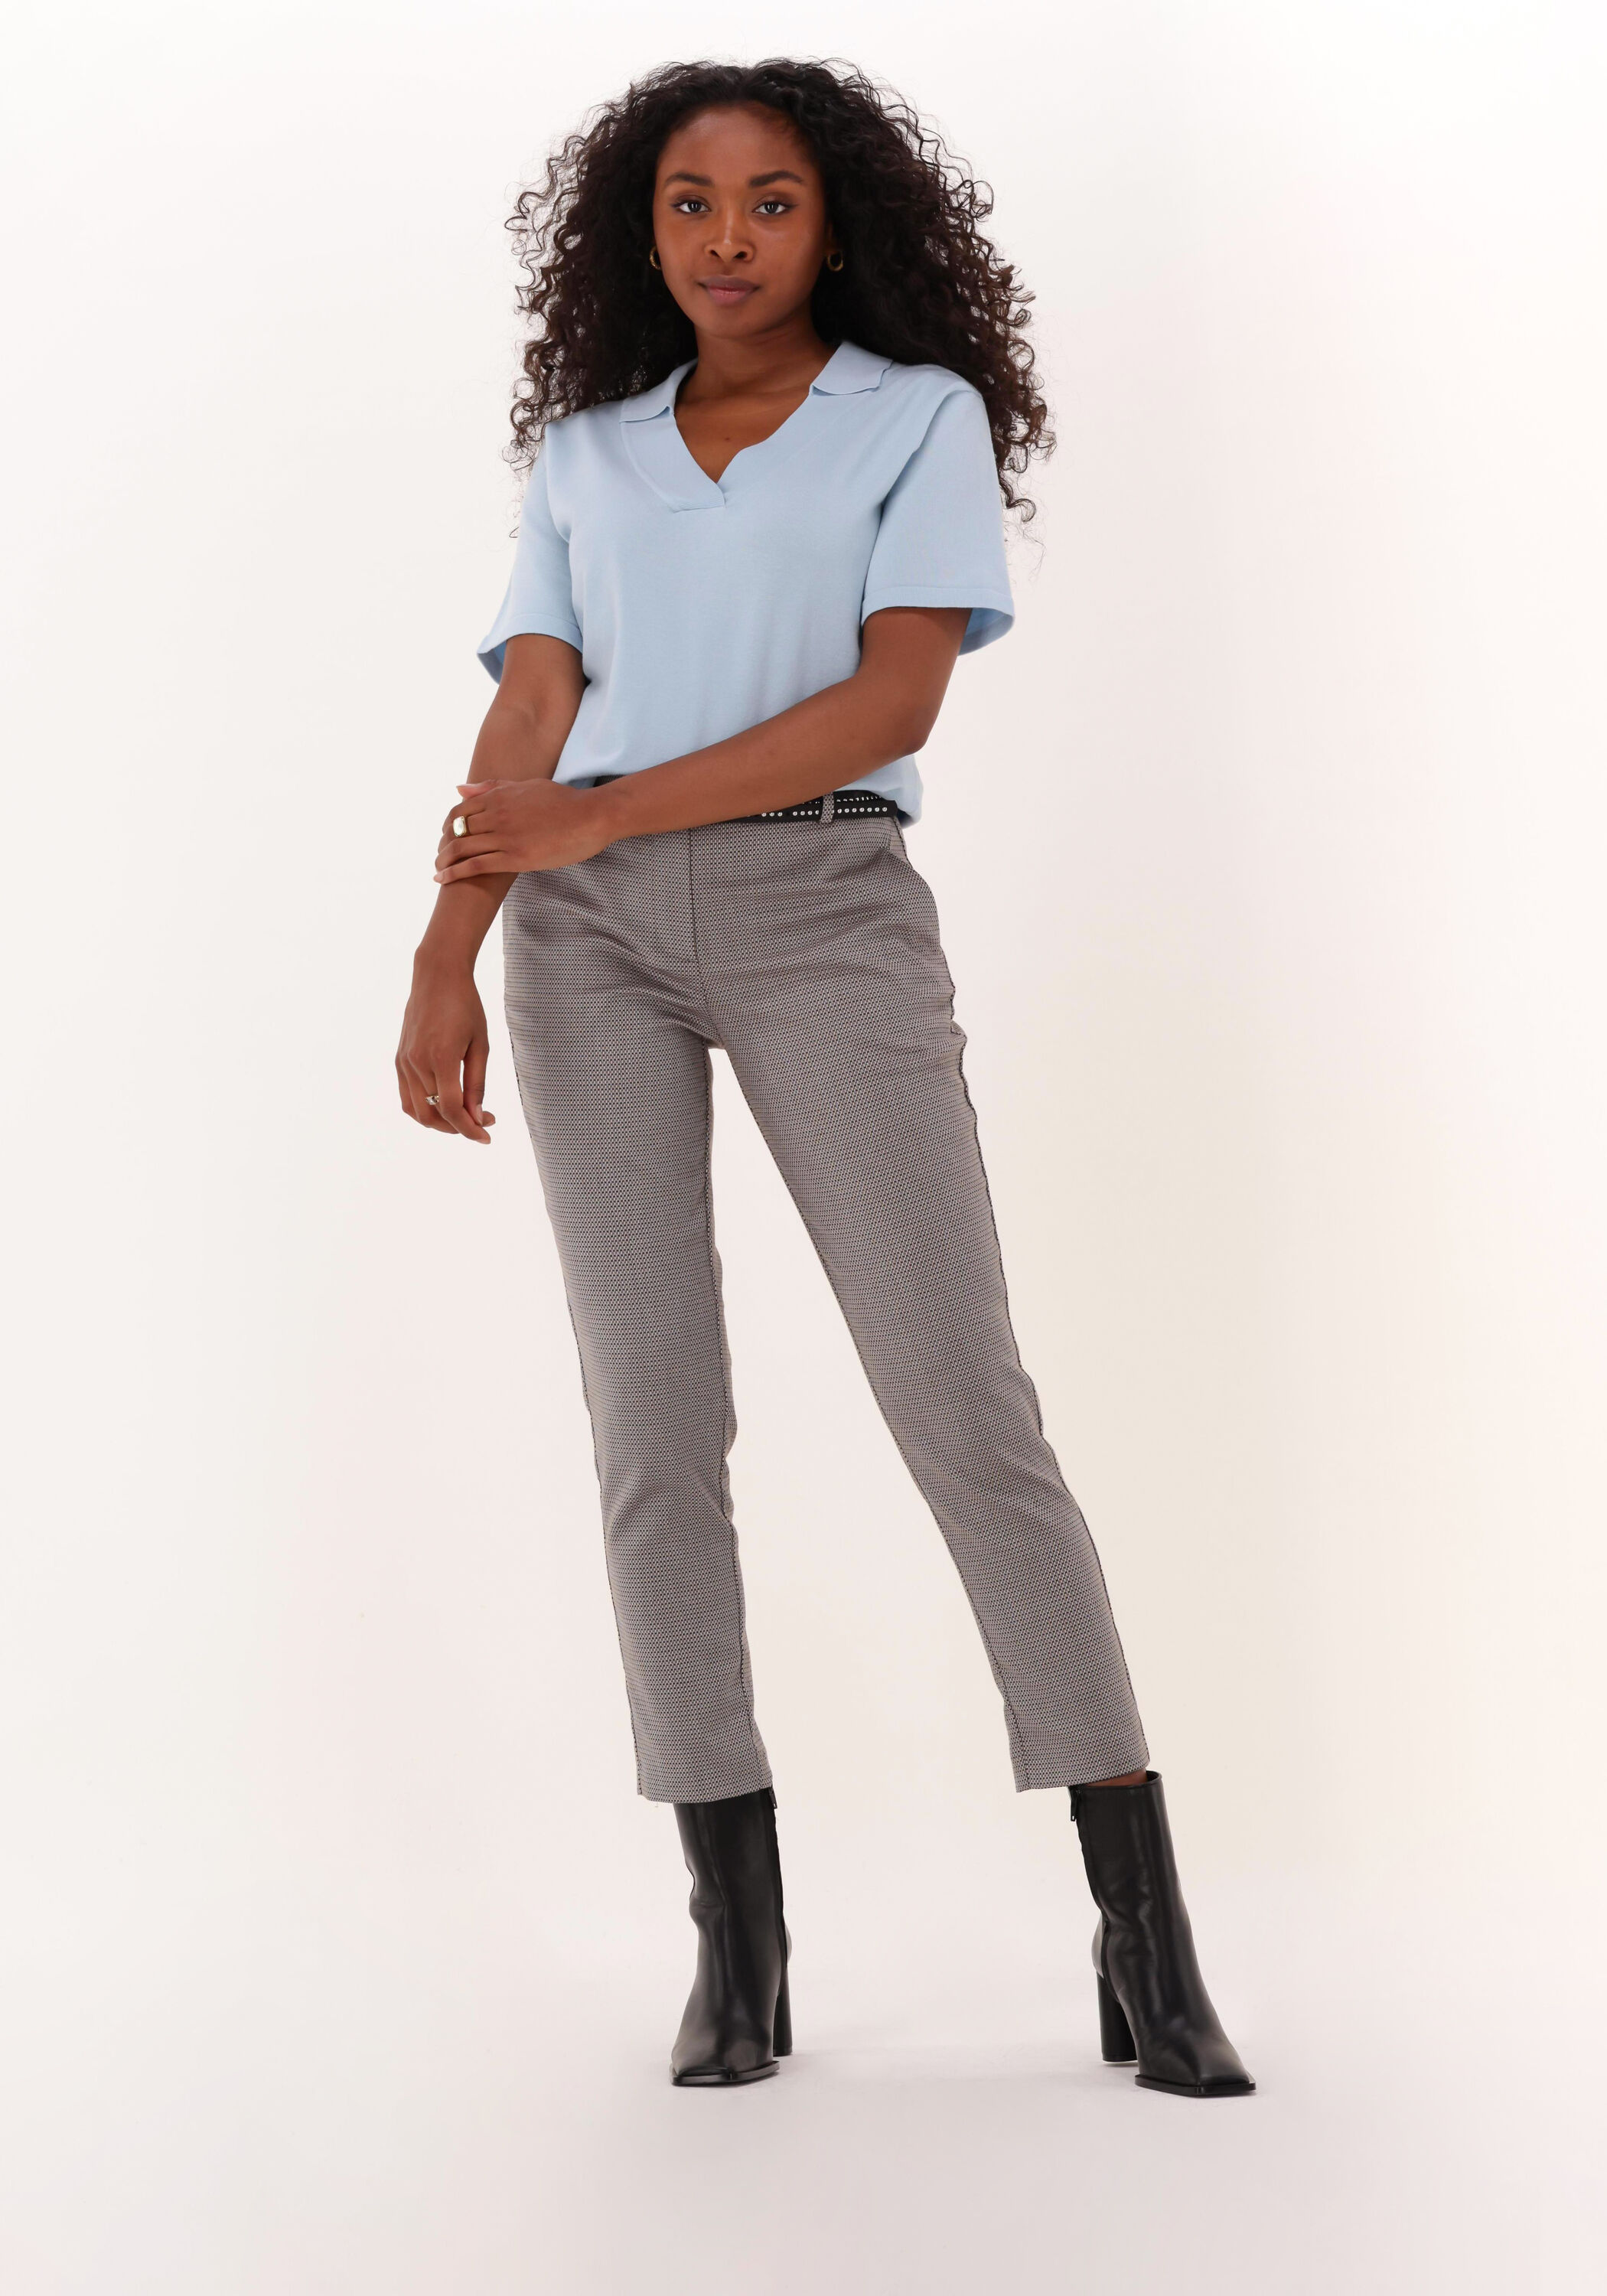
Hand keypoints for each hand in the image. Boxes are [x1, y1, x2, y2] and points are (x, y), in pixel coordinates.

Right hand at [396, 956, 496, 1142]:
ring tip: (464, 1117)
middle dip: (458, 1128)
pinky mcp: (399, 1060)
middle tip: (482, 1123)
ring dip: (441, 1122)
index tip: (487, 1137)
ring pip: (417, 1111)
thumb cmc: (465, 1006)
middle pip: (433, 1115)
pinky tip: (443, 1106)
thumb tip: (477, 1116)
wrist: (436, 977)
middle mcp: (417, 1063)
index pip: (453, 1110)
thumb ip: (477, 1084)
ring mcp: (404, 1062)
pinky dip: (424, 1110)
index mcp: (442, 1058)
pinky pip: (407, 1097)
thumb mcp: (480, 1045)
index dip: (470, 1129)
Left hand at [433, 778, 610, 882]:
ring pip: (461, 848)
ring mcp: (505, 836)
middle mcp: (497, 814)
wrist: (591, 817)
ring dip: (444, 861)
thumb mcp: (526, 786)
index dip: (447, 825)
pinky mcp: (515, 857)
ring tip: (438, 871)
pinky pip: (476, 865)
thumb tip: (460, 788)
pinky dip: (454, 873)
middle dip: (443, 845)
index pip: (459, 811)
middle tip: (440, 857)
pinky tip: (442, 880)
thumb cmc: (564, 801)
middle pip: (456, 830)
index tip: (445, 836)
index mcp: (498, 797)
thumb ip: (492, 787)